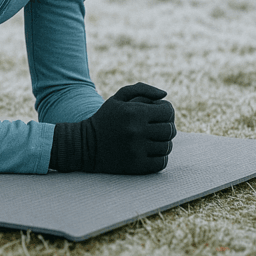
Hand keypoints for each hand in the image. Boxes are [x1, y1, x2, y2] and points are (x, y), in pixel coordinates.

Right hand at [50, 82, 175, 174]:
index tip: (158, 114)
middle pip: (170, 130)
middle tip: (156, 128)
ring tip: (152, 140)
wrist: (85, 145)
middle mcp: (136, 131)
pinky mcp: (137, 166)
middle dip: (166, 127)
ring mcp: (137, 150)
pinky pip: (162, 162)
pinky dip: (160, 157)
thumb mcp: (117, 98)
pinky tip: (149, 151)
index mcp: (133, 113)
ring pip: (167, 147)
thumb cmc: (105, 119)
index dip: (166, 111)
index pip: (168, 111)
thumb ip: (142, 89)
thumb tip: (165, 95)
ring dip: (163, 143)